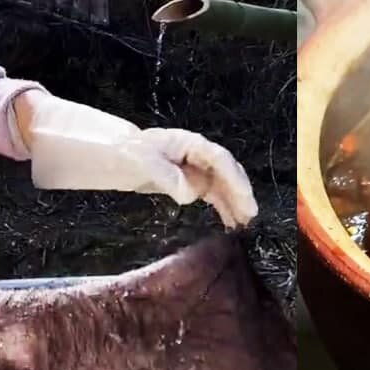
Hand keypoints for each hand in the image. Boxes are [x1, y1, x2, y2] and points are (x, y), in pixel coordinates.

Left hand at [135, 128, 257, 227]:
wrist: (119, 158)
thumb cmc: (130, 154)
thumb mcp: (144, 162)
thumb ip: (167, 176)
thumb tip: (188, 193)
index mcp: (191, 144)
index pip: (220, 159)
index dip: (234, 178)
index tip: (243, 196)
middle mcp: (200, 155)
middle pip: (228, 172)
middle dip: (240, 192)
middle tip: (250, 214)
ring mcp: (198, 169)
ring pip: (224, 186)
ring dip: (235, 203)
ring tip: (244, 224)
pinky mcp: (193, 181)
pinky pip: (214, 194)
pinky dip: (224, 207)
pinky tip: (231, 222)